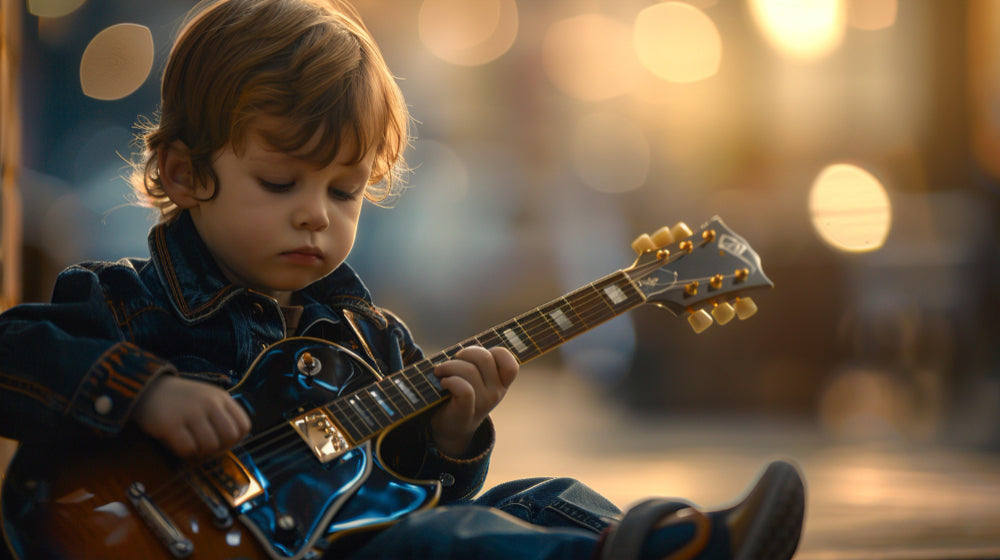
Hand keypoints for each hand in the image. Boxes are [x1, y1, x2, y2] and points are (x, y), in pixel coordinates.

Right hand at [134, 375, 250, 457]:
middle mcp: (209, 403)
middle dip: (220, 447)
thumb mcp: (208, 398)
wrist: (148, 389)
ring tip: (191, 443)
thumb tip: (233, 443)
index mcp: (221, 397)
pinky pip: (188, 449)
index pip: (244, 426)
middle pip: (230, 437)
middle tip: (206, 446)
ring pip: (210, 446)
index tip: (222, 442)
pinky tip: (178, 442)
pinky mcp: (171, 424)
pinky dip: (184, 451)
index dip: (236, 440)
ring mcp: (190, 413)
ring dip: (201, 451)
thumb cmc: (181, 399)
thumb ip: (222, 415)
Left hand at [430, 346, 517, 456]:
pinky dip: (450, 381)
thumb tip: (465, 348)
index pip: (510, 363)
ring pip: (469, 370)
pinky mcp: (467, 411)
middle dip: (465, 353)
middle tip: (454, 361)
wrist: (450, 427)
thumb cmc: (460, 393)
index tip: (477, 357)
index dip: (494, 352)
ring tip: (441, 372)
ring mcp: (483, 403)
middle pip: (485, 358)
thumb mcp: (476, 377)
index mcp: (502, 383)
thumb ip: (479, 362)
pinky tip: (443, 383)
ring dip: (449, 366)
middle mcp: (497, 393)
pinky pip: (464, 389)